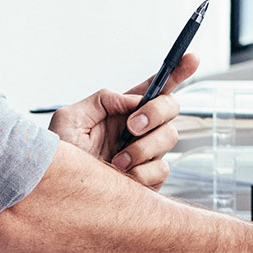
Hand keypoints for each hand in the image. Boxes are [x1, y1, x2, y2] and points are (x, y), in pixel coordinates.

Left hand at [47, 53, 199, 189]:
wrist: (61, 194)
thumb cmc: (60, 157)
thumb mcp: (70, 119)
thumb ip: (102, 100)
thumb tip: (133, 101)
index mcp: (122, 110)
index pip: (154, 87)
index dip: (177, 71)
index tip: (192, 58)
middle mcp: (139, 129)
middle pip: (171, 107)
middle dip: (156, 113)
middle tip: (132, 126)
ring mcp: (147, 153)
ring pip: (169, 138)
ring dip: (142, 148)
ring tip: (115, 161)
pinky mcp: (150, 178)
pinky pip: (161, 169)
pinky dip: (141, 172)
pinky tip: (122, 176)